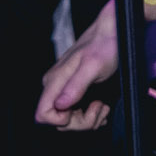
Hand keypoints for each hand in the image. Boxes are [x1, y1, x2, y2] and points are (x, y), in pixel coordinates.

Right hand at [36, 6, 117, 130]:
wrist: (112, 33)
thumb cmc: (104, 46)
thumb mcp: (93, 66)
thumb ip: (76, 86)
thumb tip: (60, 105)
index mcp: (54, 82)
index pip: (43, 115)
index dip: (61, 121)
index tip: (82, 111)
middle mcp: (55, 88)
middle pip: (58, 122)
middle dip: (82, 122)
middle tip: (99, 106)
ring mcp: (64, 90)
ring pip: (70, 120)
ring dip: (89, 119)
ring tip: (103, 105)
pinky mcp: (74, 91)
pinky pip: (77, 114)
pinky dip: (92, 115)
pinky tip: (101, 105)